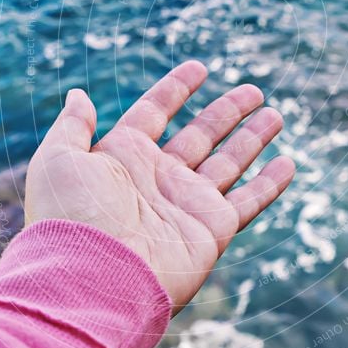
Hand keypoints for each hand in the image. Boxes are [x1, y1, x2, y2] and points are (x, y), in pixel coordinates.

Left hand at [25, 61, 294, 309]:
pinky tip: (288, 163)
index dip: (176, 89)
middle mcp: (159, 178)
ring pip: (230, 162)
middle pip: (202, 134)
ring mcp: (188, 203)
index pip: (155, 112)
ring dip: (254, 138)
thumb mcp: (59, 159)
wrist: (93, 279)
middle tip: (254, 90)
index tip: (200, 68)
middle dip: (227, 111)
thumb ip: (73, 125)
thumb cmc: (71, 218)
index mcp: (124, 157)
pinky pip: (249, 200)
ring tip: (276, 114)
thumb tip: (79, 93)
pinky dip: (270, 184)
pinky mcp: (213, 229)